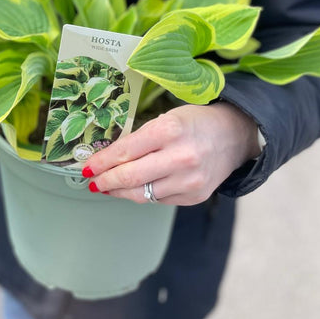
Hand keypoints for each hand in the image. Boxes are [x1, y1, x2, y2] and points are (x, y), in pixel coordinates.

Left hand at [83, 102, 260, 205]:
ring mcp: (189, 181)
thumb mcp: (166, 119)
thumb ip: (140, 139)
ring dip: (119, 192)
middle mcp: (180, 157)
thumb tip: (108, 158)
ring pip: (142, 194)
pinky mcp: (194, 196)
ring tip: (105, 188)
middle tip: (91, 181)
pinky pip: (158, 200)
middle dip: (104, 181)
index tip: (86, 168)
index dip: (101, 162)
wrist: (233, 135)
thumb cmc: (194, 123)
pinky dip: (142, 194)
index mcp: (169, 130)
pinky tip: (133, 189)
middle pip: (129, 177)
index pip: (124, 152)